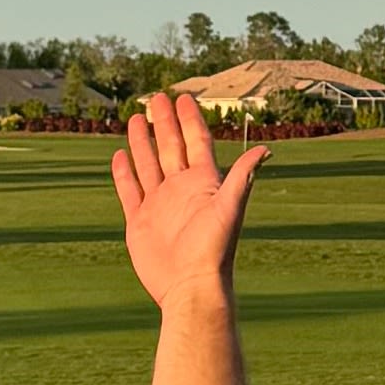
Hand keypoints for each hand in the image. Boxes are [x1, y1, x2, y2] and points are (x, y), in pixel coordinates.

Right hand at [111, 92, 267, 308]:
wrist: (190, 286)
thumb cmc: (213, 250)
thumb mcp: (230, 209)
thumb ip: (242, 177)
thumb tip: (265, 150)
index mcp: (202, 182)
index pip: (195, 141)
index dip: (190, 119)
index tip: (184, 98)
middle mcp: (180, 190)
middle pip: (170, 147)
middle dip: (163, 122)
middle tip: (156, 97)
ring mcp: (158, 205)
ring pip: (148, 165)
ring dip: (141, 142)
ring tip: (134, 119)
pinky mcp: (139, 223)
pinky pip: (130, 192)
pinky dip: (124, 174)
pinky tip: (119, 156)